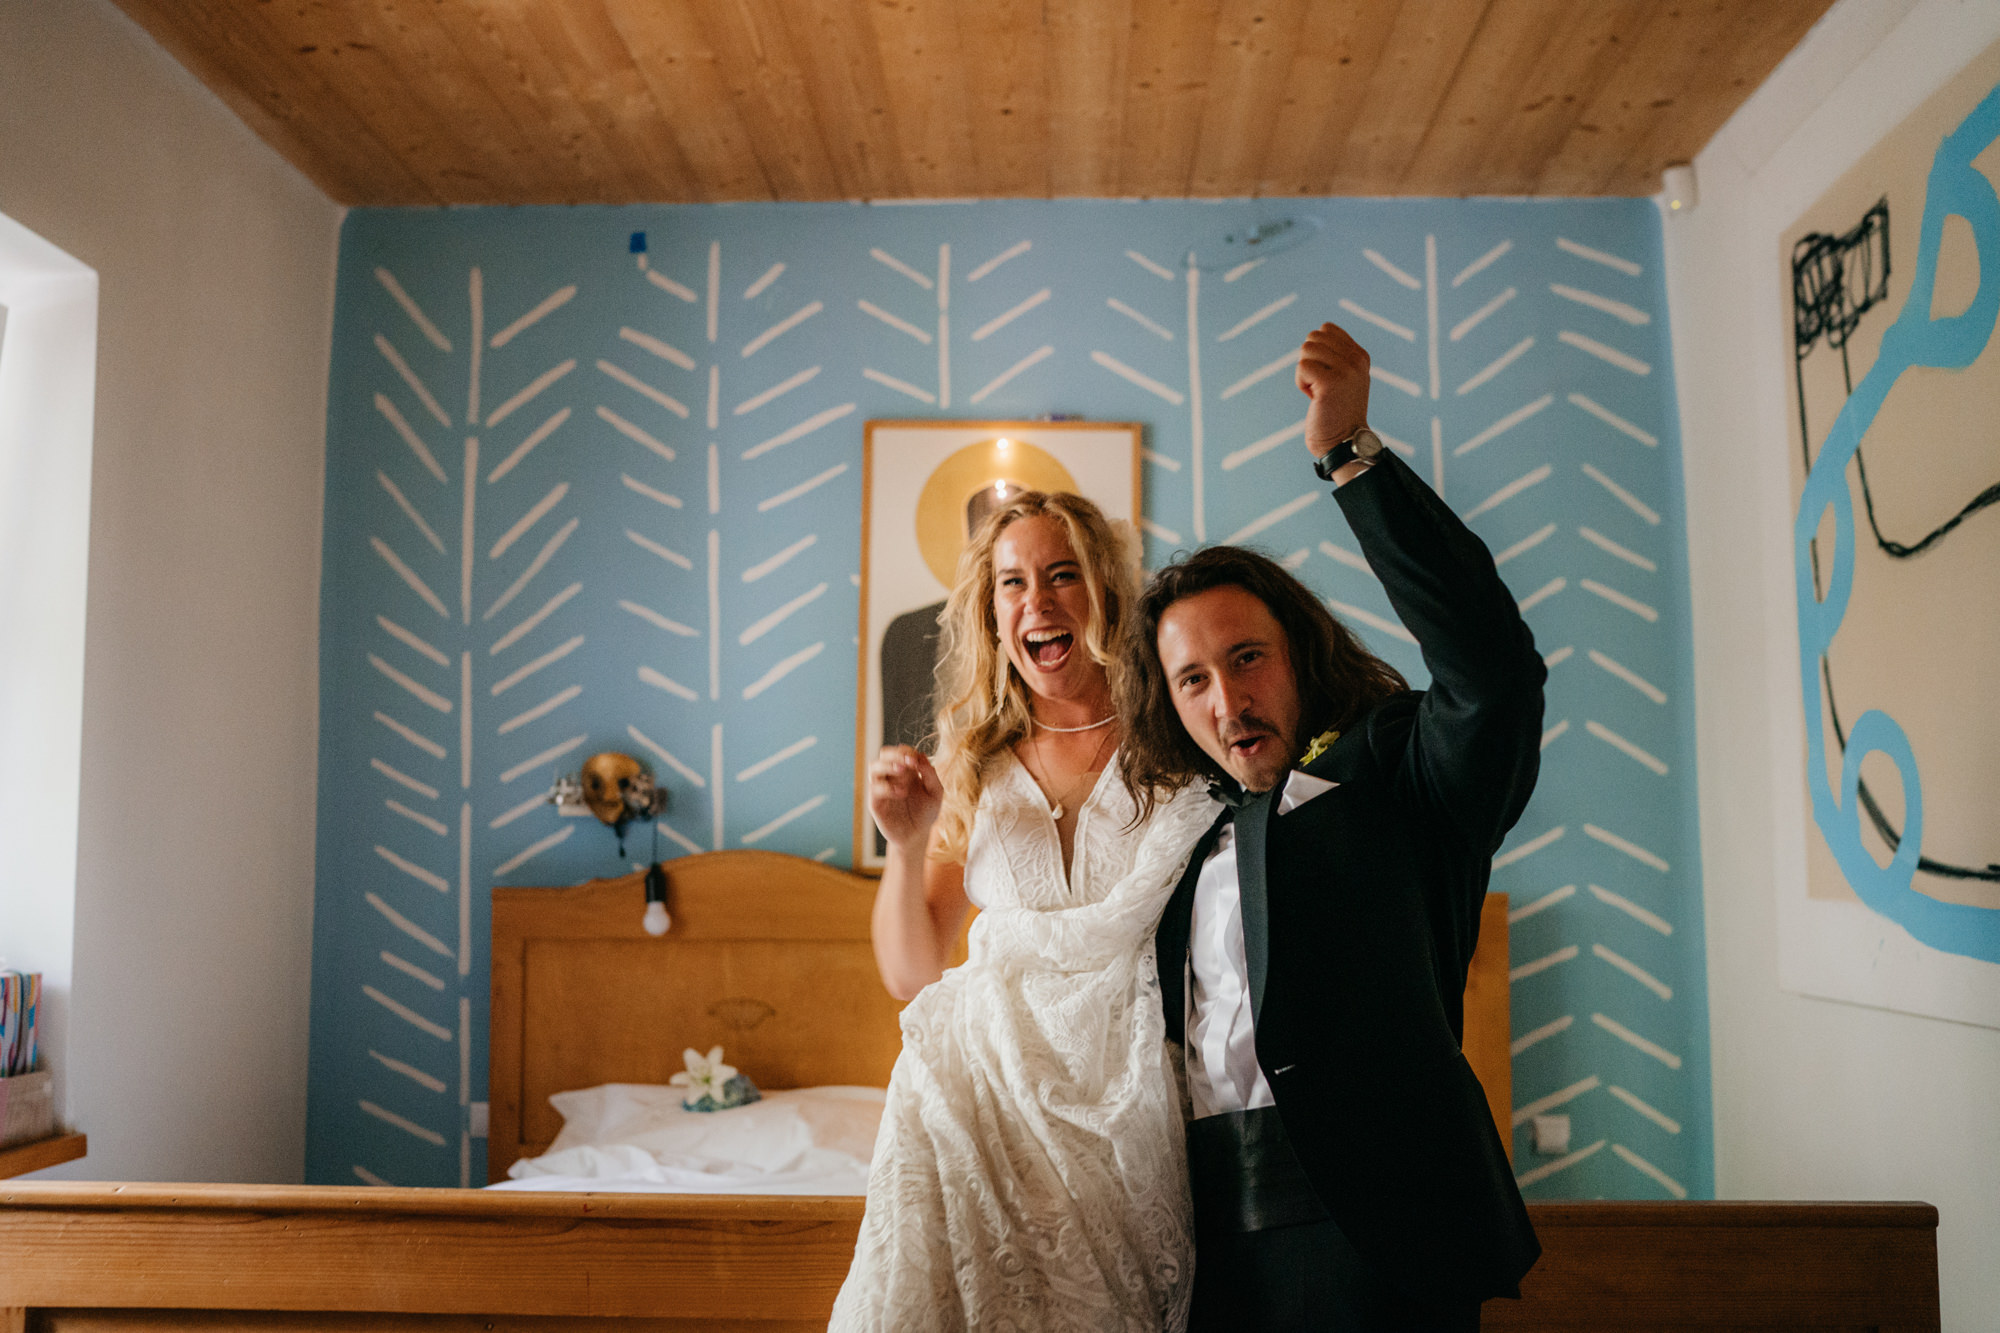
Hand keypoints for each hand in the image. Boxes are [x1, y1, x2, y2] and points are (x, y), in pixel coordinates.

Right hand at [868, 745, 942, 849]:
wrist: (918, 836)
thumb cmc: (927, 813)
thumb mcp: (935, 793)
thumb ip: (930, 774)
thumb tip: (921, 755)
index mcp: (906, 770)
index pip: (901, 750)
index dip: (908, 752)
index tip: (917, 762)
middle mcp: (891, 776)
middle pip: (884, 753)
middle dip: (896, 754)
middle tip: (909, 762)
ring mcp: (881, 788)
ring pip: (873, 767)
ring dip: (888, 766)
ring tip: (904, 774)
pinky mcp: (875, 803)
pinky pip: (874, 788)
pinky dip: (888, 787)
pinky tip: (902, 793)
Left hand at [1297, 321, 1370, 457]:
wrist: (1344, 443)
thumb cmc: (1336, 413)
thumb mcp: (1343, 378)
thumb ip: (1335, 355)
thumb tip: (1315, 335)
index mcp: (1360, 355)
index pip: (1326, 329)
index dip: (1316, 352)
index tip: (1325, 376)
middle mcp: (1356, 359)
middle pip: (1313, 337)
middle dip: (1308, 361)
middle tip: (1320, 385)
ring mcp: (1346, 369)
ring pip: (1306, 349)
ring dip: (1304, 373)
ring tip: (1317, 392)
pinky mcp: (1331, 382)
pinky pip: (1302, 366)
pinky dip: (1301, 383)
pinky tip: (1314, 398)